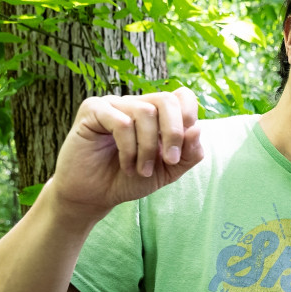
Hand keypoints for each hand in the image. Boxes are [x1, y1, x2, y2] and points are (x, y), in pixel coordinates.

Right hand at [49, 87, 203, 220]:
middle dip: (174, 133)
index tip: (185, 143)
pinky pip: (121, 122)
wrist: (95, 195)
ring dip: (148, 148)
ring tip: (142, 170)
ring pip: (145, 112)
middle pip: (166, 99)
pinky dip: (129, 148)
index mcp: (157, 114)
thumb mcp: (169, 170)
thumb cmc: (131, 180)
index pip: (181, 96)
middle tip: (171, 161)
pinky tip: (127, 165)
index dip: (189, 115)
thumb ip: (189, 153)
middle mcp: (136, 104)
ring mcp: (114, 104)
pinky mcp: (93, 110)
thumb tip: (197, 128)